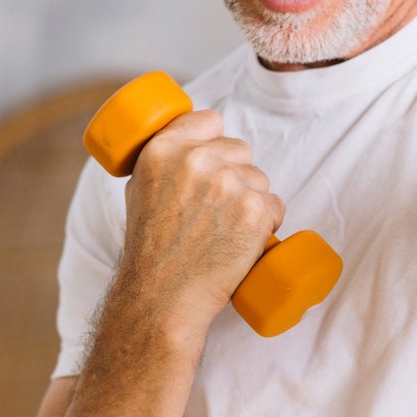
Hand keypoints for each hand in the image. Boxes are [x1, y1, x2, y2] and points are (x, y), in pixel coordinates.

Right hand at [117, 110, 284, 332]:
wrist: (163, 296)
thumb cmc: (151, 249)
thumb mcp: (140, 189)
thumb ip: (165, 160)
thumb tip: (193, 142)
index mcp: (164, 149)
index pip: (210, 120)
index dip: (215, 140)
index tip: (215, 160)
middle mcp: (197, 160)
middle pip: (241, 149)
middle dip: (236, 174)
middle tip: (216, 209)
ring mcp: (228, 184)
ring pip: (259, 179)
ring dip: (252, 200)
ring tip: (225, 230)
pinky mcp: (255, 210)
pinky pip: (276, 206)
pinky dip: (266, 224)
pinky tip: (244, 242)